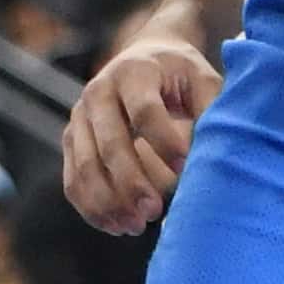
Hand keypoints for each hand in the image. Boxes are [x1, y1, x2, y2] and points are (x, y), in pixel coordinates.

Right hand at [65, 27, 219, 235]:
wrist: (146, 57)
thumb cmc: (182, 76)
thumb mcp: (203, 81)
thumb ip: (212, 112)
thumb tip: (210, 159)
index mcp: (135, 71)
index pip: (144, 110)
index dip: (164, 142)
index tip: (186, 169)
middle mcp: (100, 90)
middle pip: (111, 142)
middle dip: (133, 181)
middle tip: (156, 210)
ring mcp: (80, 115)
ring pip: (86, 165)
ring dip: (110, 201)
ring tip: (138, 225)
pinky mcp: (71, 139)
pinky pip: (72, 179)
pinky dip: (91, 207)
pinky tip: (117, 226)